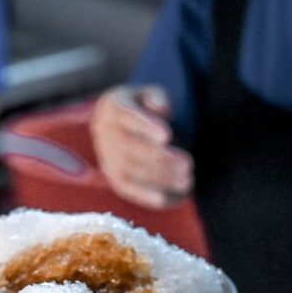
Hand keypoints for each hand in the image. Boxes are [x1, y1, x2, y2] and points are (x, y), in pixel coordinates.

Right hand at [90, 85, 193, 208]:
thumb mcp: (153, 93)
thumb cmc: (148, 106)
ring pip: (130, 170)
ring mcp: (107, 156)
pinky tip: (165, 199)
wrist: (131, 125)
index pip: (127, 115)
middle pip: (129, 147)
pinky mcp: (114, 176)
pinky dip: (145, 195)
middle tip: (188, 164)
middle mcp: (103, 131)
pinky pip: (127, 188)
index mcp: (112, 106)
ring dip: (159, 177)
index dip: (146, 126)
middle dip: (159, 157)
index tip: (168, 136)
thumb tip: (162, 110)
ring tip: (187, 180)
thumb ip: (157, 97)